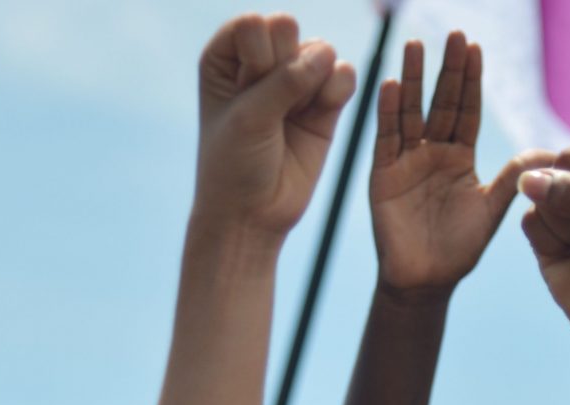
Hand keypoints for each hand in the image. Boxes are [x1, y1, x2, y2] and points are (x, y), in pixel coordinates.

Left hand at [194, 14, 355, 244]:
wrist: (252, 215)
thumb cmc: (235, 165)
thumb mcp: (250, 118)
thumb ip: (286, 81)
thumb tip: (330, 55)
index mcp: (225, 56)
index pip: (252, 23)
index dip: (256, 56)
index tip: (245, 92)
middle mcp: (259, 61)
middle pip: (286, 29)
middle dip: (282, 67)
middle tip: (270, 108)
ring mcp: (295, 80)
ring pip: (318, 49)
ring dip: (309, 83)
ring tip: (291, 118)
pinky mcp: (324, 103)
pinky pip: (343, 74)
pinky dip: (337, 88)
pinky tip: (322, 112)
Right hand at [371, 33, 550, 300]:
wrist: (426, 282)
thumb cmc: (459, 249)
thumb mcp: (491, 211)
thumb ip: (512, 179)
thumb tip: (547, 151)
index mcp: (460, 158)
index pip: (466, 110)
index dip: (470, 80)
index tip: (474, 47)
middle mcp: (433, 153)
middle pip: (440, 102)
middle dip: (446, 69)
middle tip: (453, 34)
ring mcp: (406, 162)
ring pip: (410, 112)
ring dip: (411, 80)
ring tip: (414, 46)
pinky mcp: (383, 176)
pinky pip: (386, 139)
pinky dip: (387, 113)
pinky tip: (389, 85)